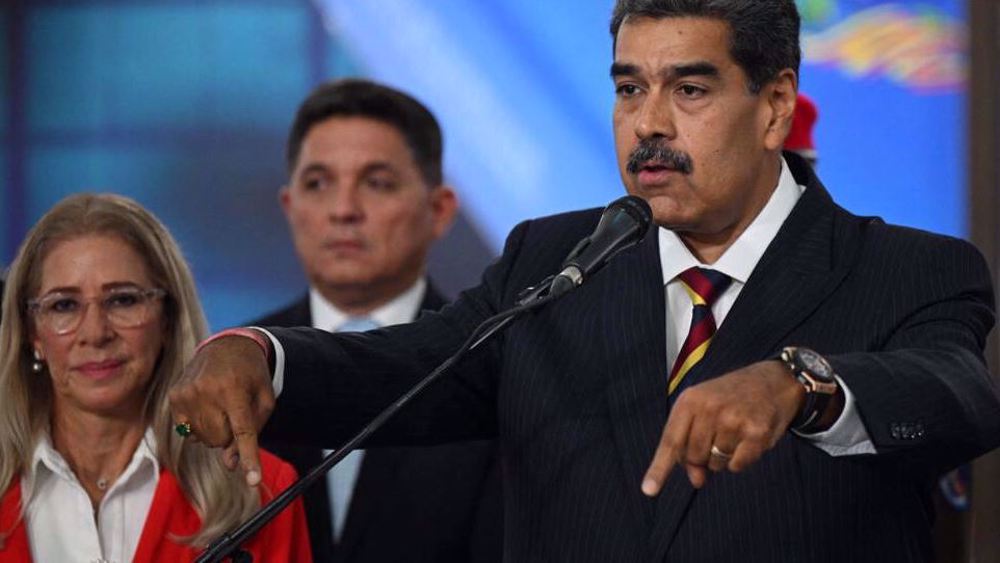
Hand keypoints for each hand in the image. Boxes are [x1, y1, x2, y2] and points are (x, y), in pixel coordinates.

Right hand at [169, 334, 274, 486]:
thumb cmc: (251, 375)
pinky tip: (206, 406)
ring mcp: (187, 394)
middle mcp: (208, 391)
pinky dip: (199, 426)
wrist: (227, 346)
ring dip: (215, 431)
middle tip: (235, 413)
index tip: (252, 480)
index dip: (249, 457)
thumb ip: (253, 432)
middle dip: (230, 435)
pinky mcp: (174, 397)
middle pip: (220, 441)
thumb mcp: (264, 398)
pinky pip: (187, 431)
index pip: (243, 432)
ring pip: (203, 440)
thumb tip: (231, 465)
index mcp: (235, 390)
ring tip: (221, 406)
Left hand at [642, 360, 803, 494]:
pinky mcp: (756, 432)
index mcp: (690, 400)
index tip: (649, 490)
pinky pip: (737, 465)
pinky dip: (741, 460)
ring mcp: (733, 420)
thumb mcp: (703, 410)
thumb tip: (697, 480)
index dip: (659, 468)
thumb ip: (690, 442)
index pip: (671, 441)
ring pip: (716, 464)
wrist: (773, 380)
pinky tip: (748, 439)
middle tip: (716, 437)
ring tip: (735, 432)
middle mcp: (709, 408)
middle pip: (693, 457)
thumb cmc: (730, 398)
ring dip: (723, 457)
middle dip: (701, 457)